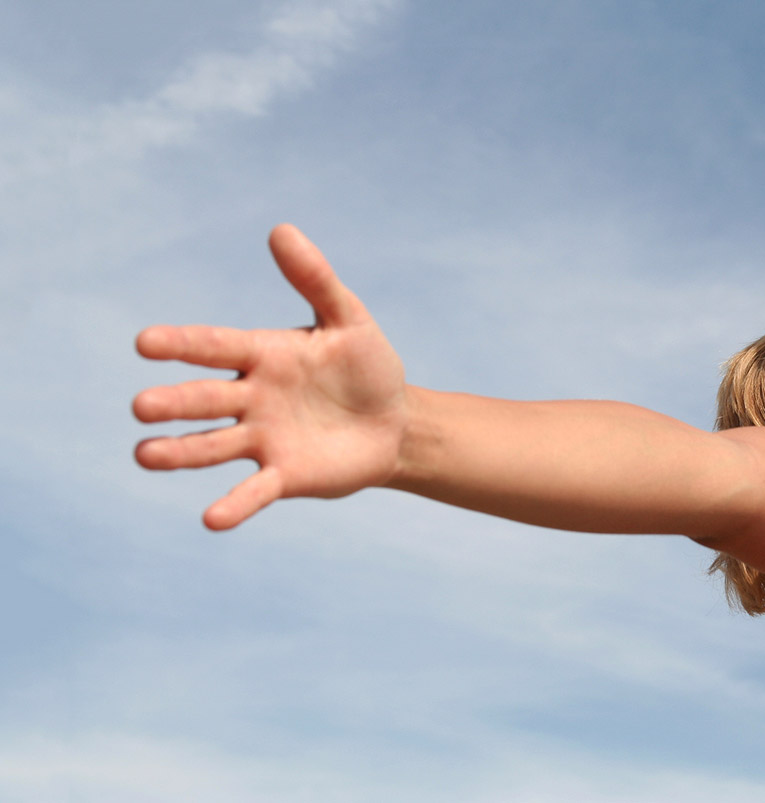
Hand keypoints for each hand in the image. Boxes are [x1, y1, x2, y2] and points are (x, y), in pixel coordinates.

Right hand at [133, 224, 408, 529]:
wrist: (396, 423)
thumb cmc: (368, 367)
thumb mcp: (349, 319)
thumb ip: (315, 279)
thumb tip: (281, 230)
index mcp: (262, 355)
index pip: (214, 347)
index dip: (181, 345)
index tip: (145, 342)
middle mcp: (252, 397)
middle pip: (204, 400)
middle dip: (174, 403)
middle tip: (143, 406)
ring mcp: (263, 438)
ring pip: (212, 446)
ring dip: (180, 453)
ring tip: (144, 456)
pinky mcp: (284, 475)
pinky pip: (254, 491)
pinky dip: (235, 505)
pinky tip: (212, 520)